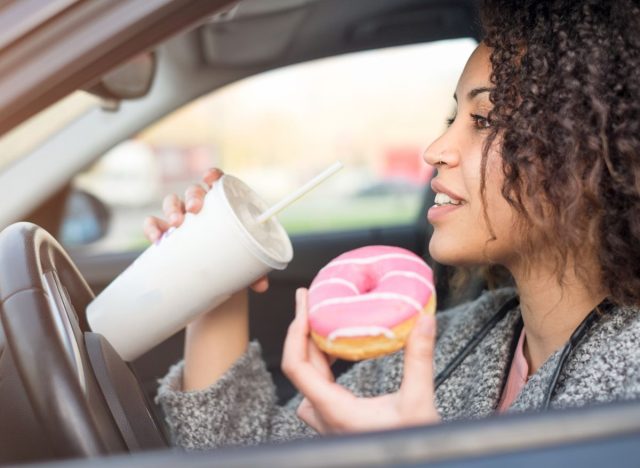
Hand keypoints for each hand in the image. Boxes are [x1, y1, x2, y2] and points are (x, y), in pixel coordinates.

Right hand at [143, 168, 267, 292]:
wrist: (212, 277)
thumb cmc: (231, 259)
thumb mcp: (244, 263)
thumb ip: (254, 271)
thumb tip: (262, 285)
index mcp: (222, 205)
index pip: (217, 182)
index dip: (213, 175)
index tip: (210, 178)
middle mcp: (200, 207)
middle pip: (194, 191)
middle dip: (193, 196)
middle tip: (194, 209)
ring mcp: (181, 219)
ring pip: (172, 203)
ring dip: (172, 209)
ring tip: (175, 224)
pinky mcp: (165, 233)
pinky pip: (154, 224)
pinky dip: (152, 228)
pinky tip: (156, 238)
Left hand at [281, 289, 440, 433]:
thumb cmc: (411, 450)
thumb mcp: (418, 403)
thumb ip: (420, 360)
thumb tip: (424, 322)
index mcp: (333, 409)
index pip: (296, 367)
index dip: (294, 333)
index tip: (303, 306)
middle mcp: (324, 414)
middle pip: (300, 366)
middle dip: (301, 329)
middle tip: (309, 299)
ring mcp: (328, 419)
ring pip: (306, 378)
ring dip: (310, 348)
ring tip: (320, 320)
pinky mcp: (337, 420)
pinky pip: (318, 385)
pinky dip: (322, 363)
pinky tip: (338, 351)